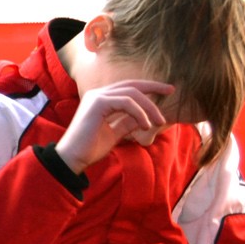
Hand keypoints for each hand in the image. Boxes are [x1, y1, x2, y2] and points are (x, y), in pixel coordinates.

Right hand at [54, 79, 174, 173]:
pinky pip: (126, 102)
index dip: (149, 87)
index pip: (129, 88)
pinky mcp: (98, 103)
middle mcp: (98, 94)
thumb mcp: (115, 133)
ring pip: (132, 93)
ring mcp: (97, 96)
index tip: (167, 91)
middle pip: (133, 85)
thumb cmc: (90, 148)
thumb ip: (128, 122)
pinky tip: (145, 125)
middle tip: (171, 91)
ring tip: (158, 122)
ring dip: (149, 107)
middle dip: (154, 87)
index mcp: (101, 99)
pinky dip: (139, 113)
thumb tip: (145, 117)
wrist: (73, 158)